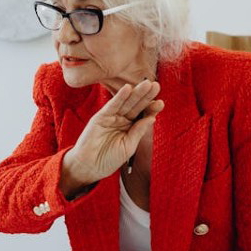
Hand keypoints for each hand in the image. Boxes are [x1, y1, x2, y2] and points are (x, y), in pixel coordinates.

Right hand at [60, 80, 162, 195]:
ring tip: (146, 84)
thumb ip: (138, 131)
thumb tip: (152, 118)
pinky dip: (119, 97)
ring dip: (136, 93)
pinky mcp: (101, 117)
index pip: (143, 115)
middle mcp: (122, 120)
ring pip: (126, 103)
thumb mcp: (128, 146)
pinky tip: (127, 88)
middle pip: (136, 106)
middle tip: (156, 86)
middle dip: (146, 96)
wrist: (90, 167)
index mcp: (131, 128)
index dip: (151, 109)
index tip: (160, 103)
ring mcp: (112, 117)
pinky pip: (112, 105)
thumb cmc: (109, 159)